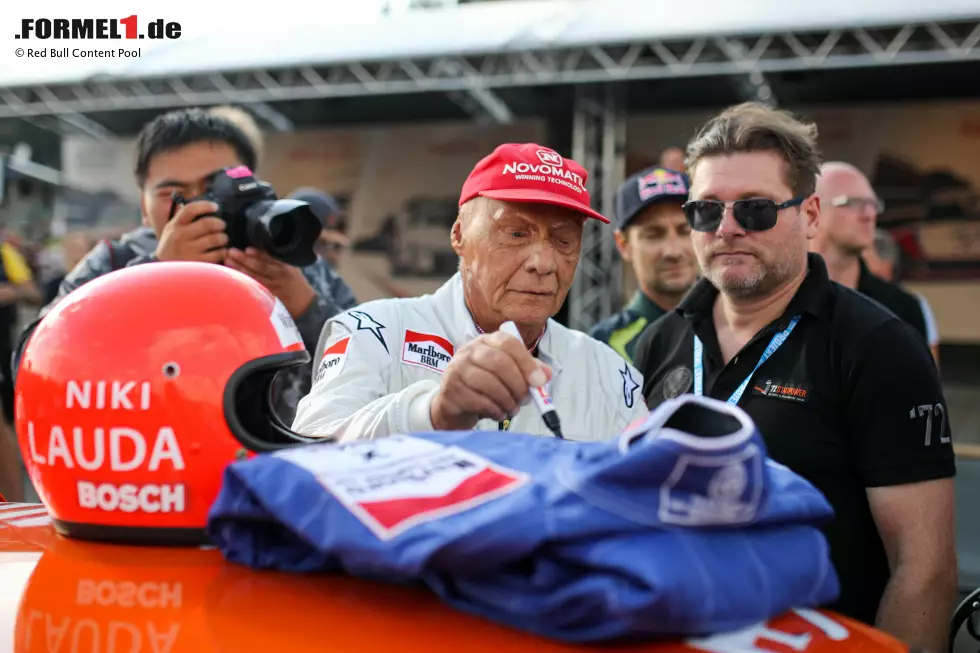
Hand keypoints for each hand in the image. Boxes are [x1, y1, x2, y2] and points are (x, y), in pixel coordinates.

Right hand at [155, 200, 227, 262]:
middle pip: (207, 224)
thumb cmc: (171, 246)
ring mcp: (189, 250)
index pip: (190, 209)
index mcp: (175, 225)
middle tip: (222, 225)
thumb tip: (196, 191)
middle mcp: (181, 236)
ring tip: (223, 238)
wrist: (162, 269)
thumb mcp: (171, 229)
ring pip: (214, 239)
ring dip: (223, 237)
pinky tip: (222, 250)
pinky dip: (223, 251)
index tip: (215, 206)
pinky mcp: (197, 262)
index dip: (205, 205)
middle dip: (219, 223)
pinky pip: (217, 254)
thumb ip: (183, 215)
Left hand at [225, 247, 315, 316]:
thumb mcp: (291, 267)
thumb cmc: (295, 281)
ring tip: (227, 261)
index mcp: (286, 267)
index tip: (247, 249)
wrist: (304, 303)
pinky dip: (242, 281)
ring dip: (239, 269)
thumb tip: (258, 246)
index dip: (258, 254)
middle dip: (244, 259)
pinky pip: (253, 287)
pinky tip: (232, 276)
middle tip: (230, 251)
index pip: (270, 259)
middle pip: (260, 268)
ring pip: (254, 278)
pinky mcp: (267, 297)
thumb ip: (277, 259)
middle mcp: (279, 277)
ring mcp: (273, 288)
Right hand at [430, 331, 552, 430]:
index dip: (526, 362)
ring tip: (512, 408)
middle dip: (518, 384)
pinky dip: (495, 410)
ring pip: (488, 383)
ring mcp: (456, 370)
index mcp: (486, 342)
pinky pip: (479, 401)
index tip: (539, 381)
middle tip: (525, 399)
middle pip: (498, 362)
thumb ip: (527, 371)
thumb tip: (546, 375)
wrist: (454, 405)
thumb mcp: (508, 375)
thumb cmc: (485, 387)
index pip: (508, 343)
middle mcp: (469, 351)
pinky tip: (499, 413)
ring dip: (507, 400)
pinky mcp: (451, 390)